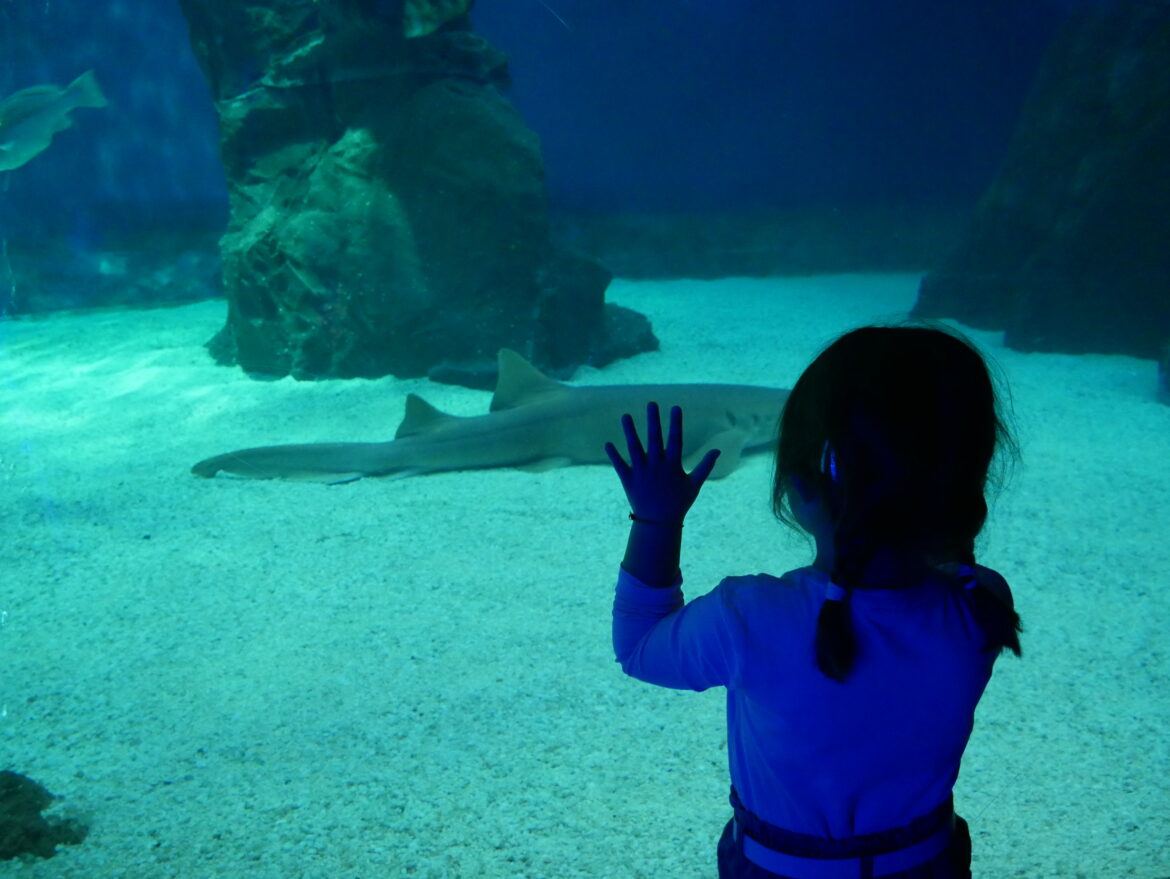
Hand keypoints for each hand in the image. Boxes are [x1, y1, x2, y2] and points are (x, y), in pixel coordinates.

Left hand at [605, 402, 720, 524]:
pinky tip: (607, 443)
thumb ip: (705, 466)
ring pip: (634, 448)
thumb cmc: (679, 502)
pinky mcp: (628, 480)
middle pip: (654, 439)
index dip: (676, 423)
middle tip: (651, 403)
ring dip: (630, 432)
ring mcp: (641, 472)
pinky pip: (620, 465)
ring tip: (625, 416)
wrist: (659, 523)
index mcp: (672, 465)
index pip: (675, 440)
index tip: (675, 407)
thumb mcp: (694, 484)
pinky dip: (614, 455)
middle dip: (653, 420)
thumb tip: (718, 450)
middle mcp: (656, 466)